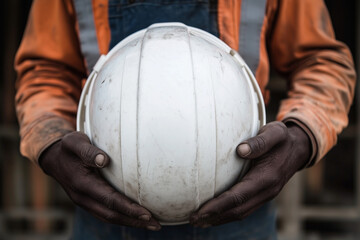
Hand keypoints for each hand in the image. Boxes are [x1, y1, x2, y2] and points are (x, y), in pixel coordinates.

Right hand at [39, 131, 160, 230]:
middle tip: (156, 224)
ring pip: (109, 218)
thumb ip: (88, 151)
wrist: (53, 158)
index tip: (147, 213)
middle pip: (112, 215)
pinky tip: (134, 217)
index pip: (109, 200)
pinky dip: (122, 218)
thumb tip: (105, 160)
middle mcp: (83, 197)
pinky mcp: (88, 202)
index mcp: (82, 184)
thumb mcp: (74, 142)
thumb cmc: (67, 148)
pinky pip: (106, 214)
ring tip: (151, 224)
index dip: (128, 208)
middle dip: (134, 221)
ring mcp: (84, 202)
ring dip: (130, 222)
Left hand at [190, 121, 310, 226]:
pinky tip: (215, 213)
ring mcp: (266, 195)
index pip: (238, 196)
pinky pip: (244, 209)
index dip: (218, 206)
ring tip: (199, 220)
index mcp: (267, 177)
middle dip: (214, 217)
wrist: (299, 149)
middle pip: (238, 210)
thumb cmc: (282, 138)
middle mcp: (267, 191)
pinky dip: (228, 214)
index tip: (200, 211)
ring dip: (219, 219)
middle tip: (192, 219)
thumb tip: (241, 150)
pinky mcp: (262, 195)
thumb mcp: (275, 133)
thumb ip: (260, 141)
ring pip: (241, 213)